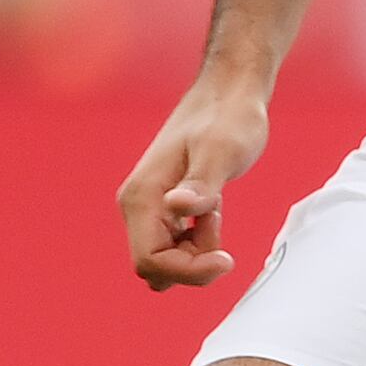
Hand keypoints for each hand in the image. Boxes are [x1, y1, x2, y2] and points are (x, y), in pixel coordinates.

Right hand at [118, 74, 270, 289]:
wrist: (228, 93)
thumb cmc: (228, 118)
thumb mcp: (222, 151)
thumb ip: (201, 184)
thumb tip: (176, 208)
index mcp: (142, 197)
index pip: (150, 262)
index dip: (188, 271)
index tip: (227, 258)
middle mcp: (137, 205)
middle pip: (155, 268)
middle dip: (192, 264)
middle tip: (218, 225)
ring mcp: (149, 207)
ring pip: (165, 259)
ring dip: (196, 252)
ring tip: (216, 211)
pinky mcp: (165, 207)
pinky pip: (175, 245)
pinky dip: (198, 241)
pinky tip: (213, 211)